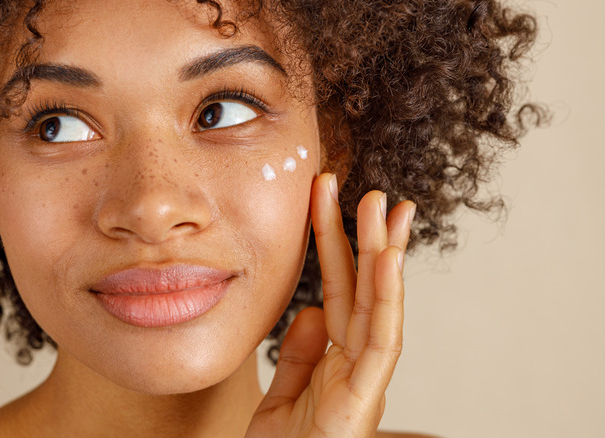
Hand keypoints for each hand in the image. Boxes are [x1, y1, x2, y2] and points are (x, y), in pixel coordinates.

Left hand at [246, 173, 415, 437]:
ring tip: (385, 209)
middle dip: (366, 239)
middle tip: (370, 191)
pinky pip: (379, 343)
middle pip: (362, 290)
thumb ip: (298, 354)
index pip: (339, 291)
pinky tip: (387, 262)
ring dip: (384, 256)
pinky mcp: (363, 401)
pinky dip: (386, 300)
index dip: (338, 245)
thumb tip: (311, 310)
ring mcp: (364, 381)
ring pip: (379, 307)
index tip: (331, 200)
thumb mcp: (281, 395)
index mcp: (336, 359)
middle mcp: (356, 364)